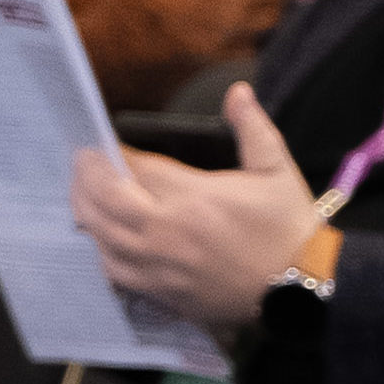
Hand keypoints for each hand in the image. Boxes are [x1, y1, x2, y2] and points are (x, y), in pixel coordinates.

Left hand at [69, 83, 323, 334]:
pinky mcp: (161, 292)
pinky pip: (114, 271)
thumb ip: (253, 128)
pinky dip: (100, 251)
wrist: (301, 288)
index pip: (134, 167)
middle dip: (87, 176)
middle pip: (105, 199)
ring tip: (82, 194)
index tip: (103, 141)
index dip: (112, 152)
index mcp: (192, 197)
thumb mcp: (277, 170)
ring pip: (101, 236)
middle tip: (82, 161)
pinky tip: (99, 238)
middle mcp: (165, 231)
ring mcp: (159, 265)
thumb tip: (237, 91)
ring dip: (85, 211)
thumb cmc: (287, 228)